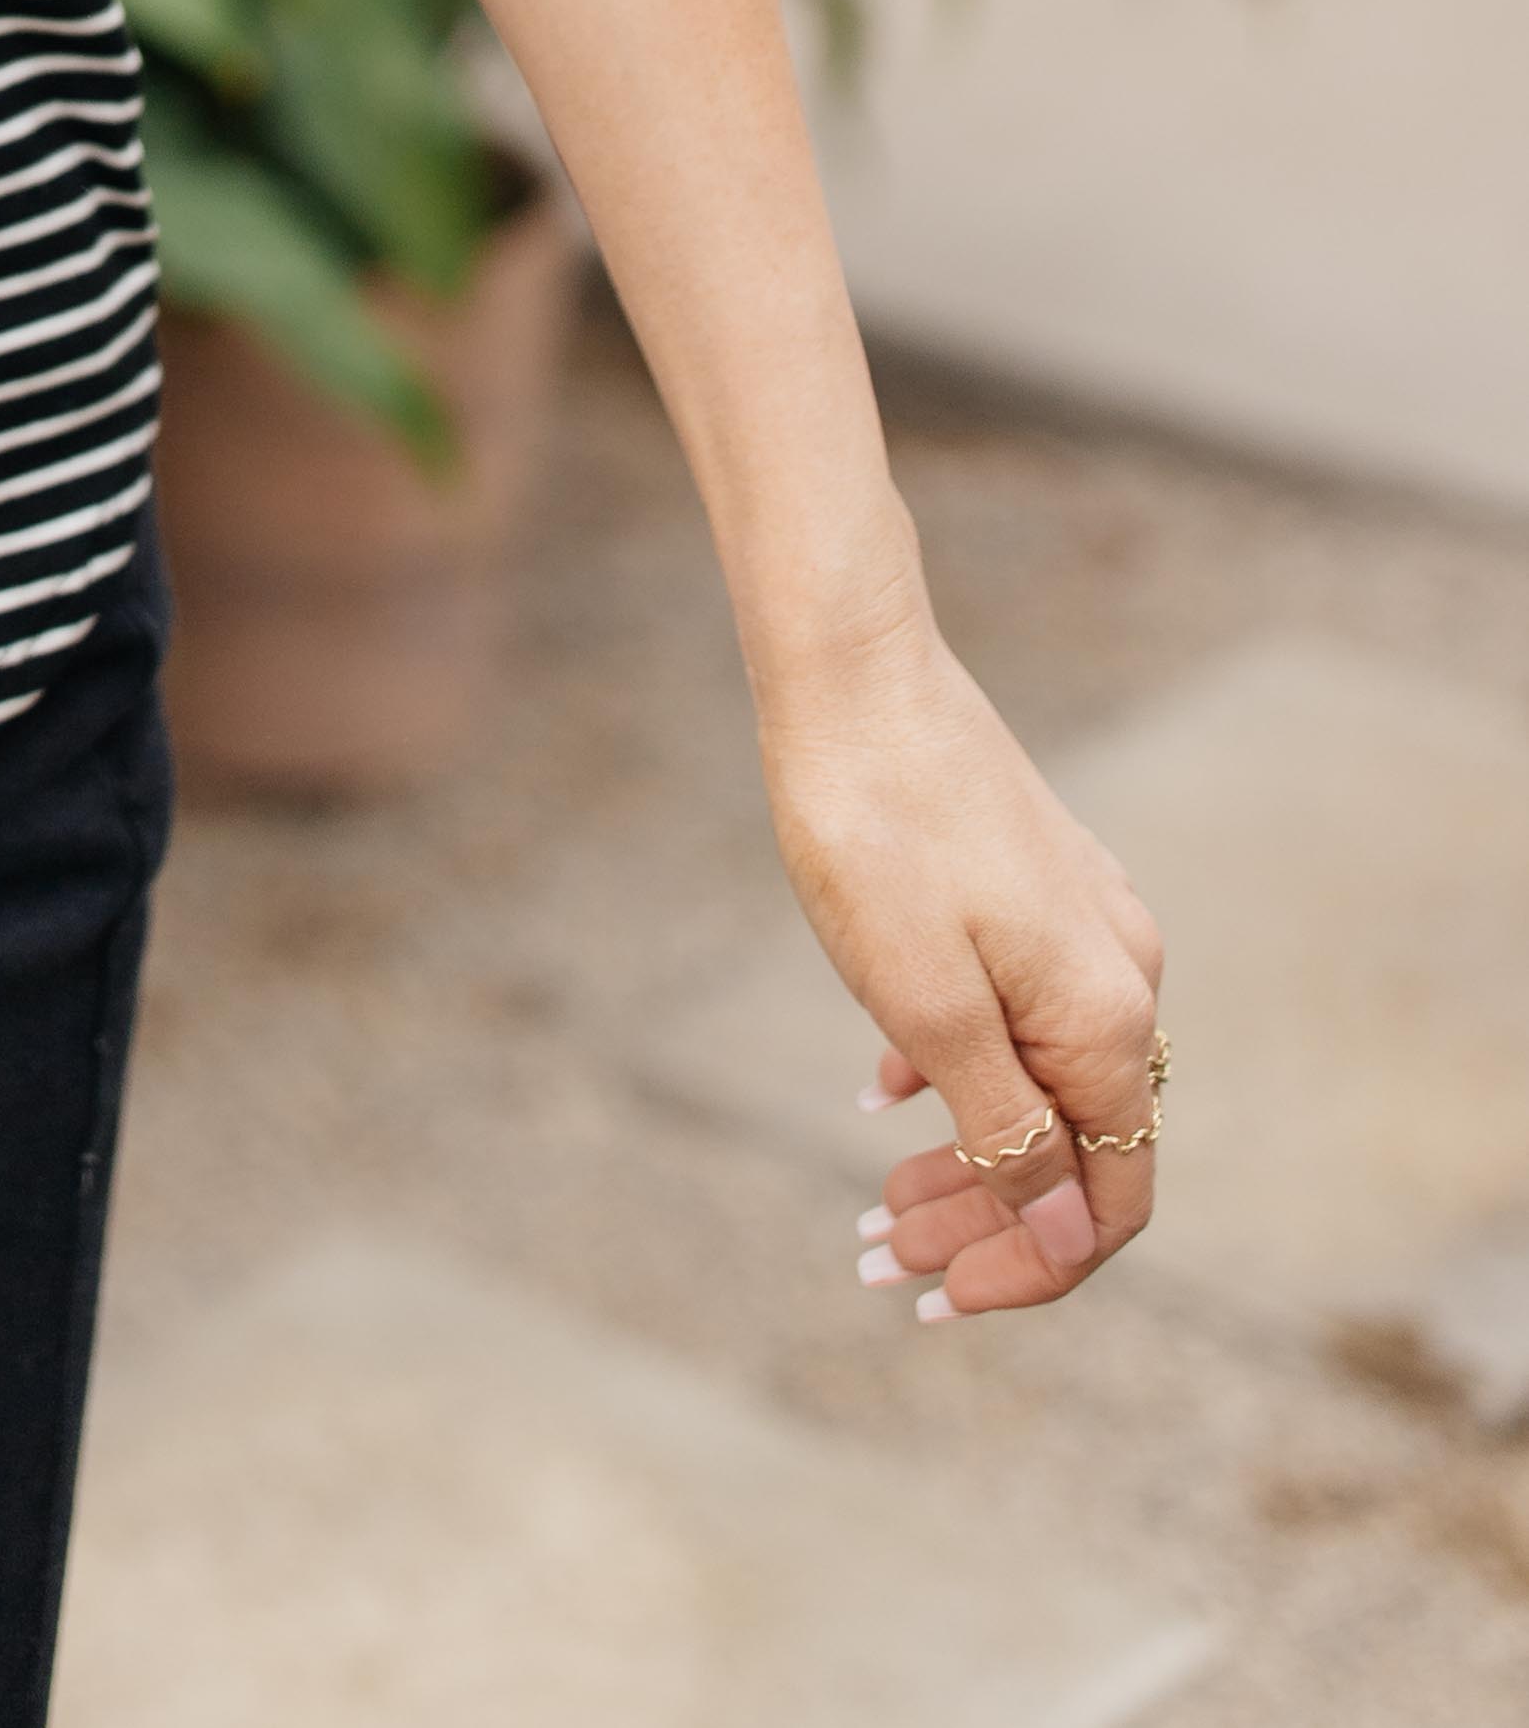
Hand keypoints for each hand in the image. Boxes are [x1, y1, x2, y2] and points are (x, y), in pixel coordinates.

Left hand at [761, 615, 1165, 1323]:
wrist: (852, 672)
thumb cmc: (876, 833)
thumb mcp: (927, 1005)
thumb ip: (1006, 1128)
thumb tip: (1069, 1233)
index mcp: (1107, 1018)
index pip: (1107, 1200)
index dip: (1033, 1267)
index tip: (939, 1301)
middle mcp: (1121, 976)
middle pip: (1075, 1150)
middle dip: (983, 1222)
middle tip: (879, 1260)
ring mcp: (1082, 927)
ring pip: (1041, 1085)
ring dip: (966, 1158)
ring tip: (874, 1201)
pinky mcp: (1036, 891)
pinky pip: (1016, 1019)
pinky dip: (957, 1074)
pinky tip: (883, 1089)